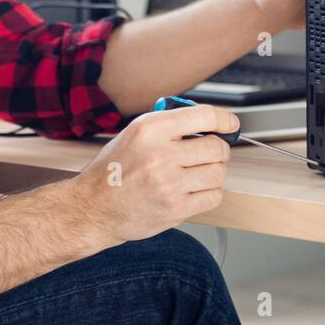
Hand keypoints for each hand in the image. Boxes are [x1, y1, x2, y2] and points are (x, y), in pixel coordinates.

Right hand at [71, 103, 238, 243]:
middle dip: (219, 149)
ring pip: (219, 172)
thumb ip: (167, 124)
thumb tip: (207, 121)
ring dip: (216, 172)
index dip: (224, 119)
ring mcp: (169, 184)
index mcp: (150, 129)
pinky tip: (196, 189)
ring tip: (200, 173)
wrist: (93, 207)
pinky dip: (211, 192)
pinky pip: (213, 196)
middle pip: (217, 147)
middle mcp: (160, 154)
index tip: (230, 124)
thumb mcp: (133, 134)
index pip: (204, 116)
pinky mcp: (175, 209)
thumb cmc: (112, 170)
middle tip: (211, 153)